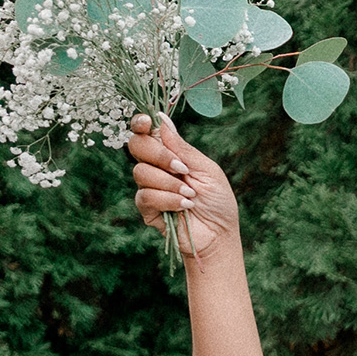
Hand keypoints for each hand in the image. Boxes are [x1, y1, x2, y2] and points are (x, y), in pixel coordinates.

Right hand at [126, 114, 238, 256]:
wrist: (220, 235)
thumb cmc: (218, 202)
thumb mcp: (207, 170)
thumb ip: (184, 148)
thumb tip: (162, 120)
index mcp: (170, 154)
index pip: (145, 133)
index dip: (140, 123)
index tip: (146, 122)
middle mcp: (156, 167)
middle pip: (136, 146)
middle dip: (159, 155)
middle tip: (182, 169)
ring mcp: (149, 187)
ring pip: (141, 172)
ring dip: (169, 184)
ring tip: (190, 196)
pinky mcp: (147, 208)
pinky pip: (146, 196)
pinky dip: (168, 200)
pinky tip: (185, 207)